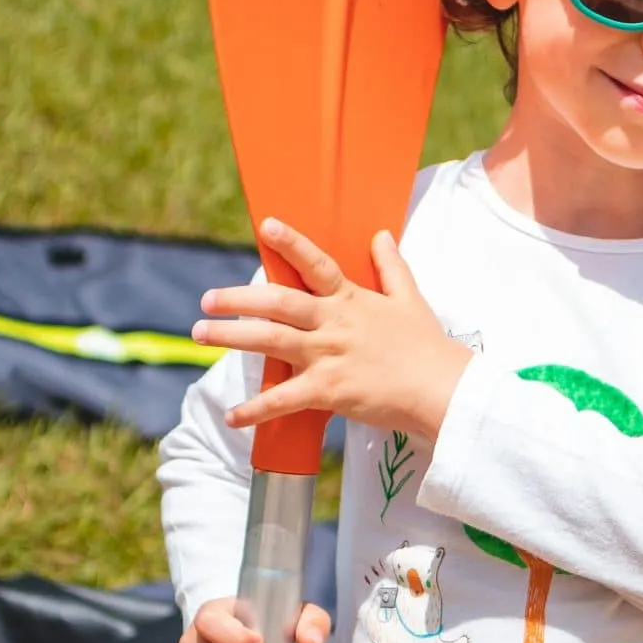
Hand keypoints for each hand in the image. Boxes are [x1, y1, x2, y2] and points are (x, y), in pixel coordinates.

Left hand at [194, 218, 468, 441]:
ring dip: (231, 336)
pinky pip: (283, 400)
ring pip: (270, 341)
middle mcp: (334, 323)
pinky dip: (255, 409)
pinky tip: (232, 416)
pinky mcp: (329, 390)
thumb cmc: (428, 347)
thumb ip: (391, 266)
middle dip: (238, 299)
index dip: (291, 243)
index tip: (265, 226)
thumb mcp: (410, 300)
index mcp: (352, 300)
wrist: (443, 390)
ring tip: (199, 335)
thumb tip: (380, 234)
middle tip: (206, 298)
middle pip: (278, 303)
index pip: (317, 264)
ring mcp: (328, 356)